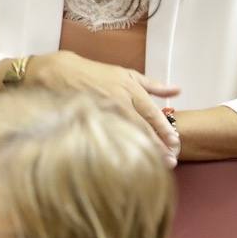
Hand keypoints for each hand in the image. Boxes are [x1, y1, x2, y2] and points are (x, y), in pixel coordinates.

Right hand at [25, 51, 180, 160]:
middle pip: (141, 126)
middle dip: (156, 145)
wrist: (59, 72)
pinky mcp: (88, 119)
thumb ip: (153, 84)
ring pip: (125, 134)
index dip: (164, 129)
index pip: (151, 112)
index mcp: (128, 88)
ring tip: (153, 165)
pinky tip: (125, 161)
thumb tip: (177, 90)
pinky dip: (117, 149)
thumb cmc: (96, 73)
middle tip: (170, 161)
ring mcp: (101, 111)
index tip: (175, 143)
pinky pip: (105, 137)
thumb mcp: (126, 74)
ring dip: (140, 149)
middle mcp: (117, 99)